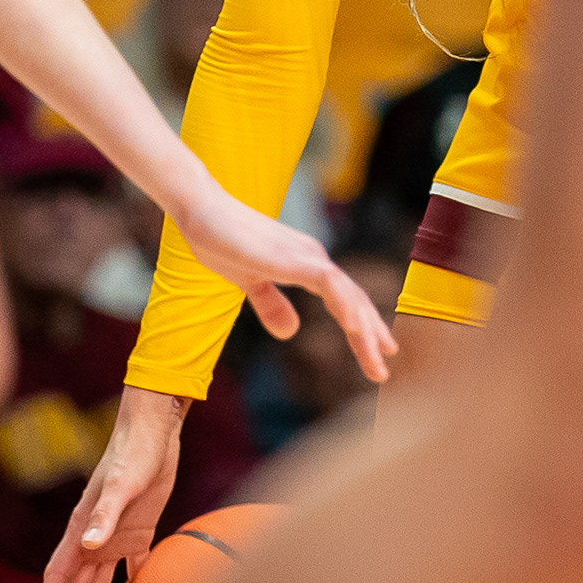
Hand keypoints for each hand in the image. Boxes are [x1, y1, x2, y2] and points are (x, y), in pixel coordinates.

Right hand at [39, 388, 188, 582]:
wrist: (155, 431)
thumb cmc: (134, 453)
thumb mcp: (121, 484)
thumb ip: (105, 514)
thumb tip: (87, 545)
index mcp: (81, 529)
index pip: (58, 577)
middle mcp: (93, 538)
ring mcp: (114, 536)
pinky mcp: (138, 532)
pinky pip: (129, 568)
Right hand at [174, 189, 394, 382]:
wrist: (200, 210)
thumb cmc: (222, 241)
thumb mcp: (249, 283)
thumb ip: (271, 303)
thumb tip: (291, 332)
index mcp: (307, 265)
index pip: (345, 300)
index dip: (364, 328)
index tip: (378, 354)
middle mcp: (314, 258)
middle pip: (353, 301)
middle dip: (371, 337)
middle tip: (381, 372)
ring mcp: (304, 255)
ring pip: (347, 294)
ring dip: (364, 329)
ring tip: (377, 358)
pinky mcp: (290, 256)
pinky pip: (327, 282)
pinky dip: (343, 304)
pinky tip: (354, 327)